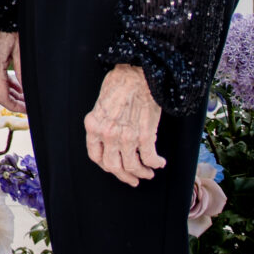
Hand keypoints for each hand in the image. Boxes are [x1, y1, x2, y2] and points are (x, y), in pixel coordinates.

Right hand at [0, 29, 24, 113]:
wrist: (0, 16)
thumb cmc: (10, 30)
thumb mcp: (22, 53)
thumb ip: (22, 74)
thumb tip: (27, 91)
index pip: (1, 96)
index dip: (13, 106)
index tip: (25, 110)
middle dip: (11, 103)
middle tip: (26, 106)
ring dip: (9, 94)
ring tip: (24, 97)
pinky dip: (5, 85)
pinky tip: (16, 86)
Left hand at [86, 63, 165, 186]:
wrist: (137, 73)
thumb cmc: (119, 84)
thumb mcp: (101, 105)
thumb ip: (102, 123)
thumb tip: (109, 140)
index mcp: (93, 126)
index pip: (95, 156)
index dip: (106, 166)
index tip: (115, 169)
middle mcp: (107, 134)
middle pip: (113, 166)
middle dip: (125, 176)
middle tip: (134, 180)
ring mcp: (125, 136)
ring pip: (132, 166)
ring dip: (142, 173)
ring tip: (148, 173)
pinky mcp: (144, 135)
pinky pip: (150, 158)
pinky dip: (156, 163)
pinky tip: (160, 162)